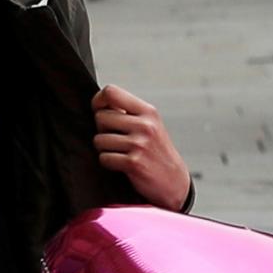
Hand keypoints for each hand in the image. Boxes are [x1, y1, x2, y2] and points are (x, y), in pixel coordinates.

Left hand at [93, 84, 191, 210]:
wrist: (173, 180)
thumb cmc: (156, 151)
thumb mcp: (149, 125)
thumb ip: (127, 113)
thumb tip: (99, 103)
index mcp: (147, 111)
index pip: (111, 92)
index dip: (98, 101)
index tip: (99, 110)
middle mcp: (144, 125)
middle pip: (100, 117)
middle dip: (102, 130)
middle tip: (116, 139)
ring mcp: (139, 144)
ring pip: (99, 140)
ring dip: (104, 149)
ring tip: (120, 152)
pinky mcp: (133, 163)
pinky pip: (104, 158)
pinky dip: (108, 163)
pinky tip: (122, 164)